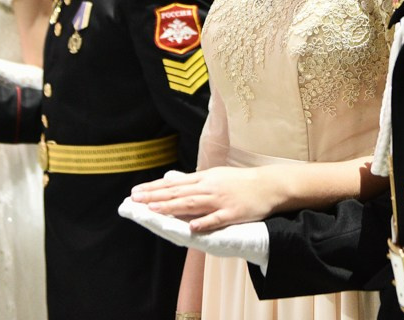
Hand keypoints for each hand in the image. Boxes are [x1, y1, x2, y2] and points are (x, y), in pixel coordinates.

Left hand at [130, 166, 279, 231]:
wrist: (268, 185)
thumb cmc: (239, 182)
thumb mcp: (214, 176)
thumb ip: (191, 180)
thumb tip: (170, 178)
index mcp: (204, 179)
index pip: (173, 184)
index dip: (154, 188)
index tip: (135, 192)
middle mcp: (209, 188)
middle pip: (178, 192)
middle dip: (155, 196)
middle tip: (135, 199)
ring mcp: (221, 200)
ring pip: (193, 203)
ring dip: (172, 206)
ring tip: (154, 209)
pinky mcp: (233, 213)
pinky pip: (217, 219)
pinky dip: (204, 222)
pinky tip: (192, 227)